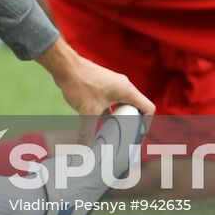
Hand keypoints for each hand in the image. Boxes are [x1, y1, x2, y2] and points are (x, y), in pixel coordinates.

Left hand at [36, 39, 154, 142]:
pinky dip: (110, 112)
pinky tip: (101, 123)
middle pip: (136, 108)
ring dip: (120, 118)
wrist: (65, 66)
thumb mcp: (88, 111)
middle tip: (126, 138)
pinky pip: (112, 102)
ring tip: (115, 133)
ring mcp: (113, 85)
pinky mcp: (103, 85)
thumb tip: (85, 147)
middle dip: (132, 124)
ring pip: (123, 105)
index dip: (147, 124)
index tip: (138, 136)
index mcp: (127, 91)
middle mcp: (124, 86)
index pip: (148, 108)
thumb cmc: (81, 84)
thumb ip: (88, 131)